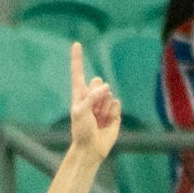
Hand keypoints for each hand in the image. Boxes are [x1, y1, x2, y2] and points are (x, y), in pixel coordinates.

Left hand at [65, 40, 120, 155]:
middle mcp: (91, 97)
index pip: (78, 73)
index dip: (77, 59)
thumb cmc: (81, 131)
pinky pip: (117, 104)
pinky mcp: (114, 113)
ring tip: (98, 120)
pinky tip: (107, 122)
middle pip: (98, 82)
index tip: (76, 43)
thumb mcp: (80, 111)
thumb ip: (91, 96)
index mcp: (79, 95)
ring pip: (109, 95)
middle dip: (97, 94)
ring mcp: (103, 104)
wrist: (91, 149)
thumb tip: (106, 87)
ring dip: (104, 107)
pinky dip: (112, 112)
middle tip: (93, 111)